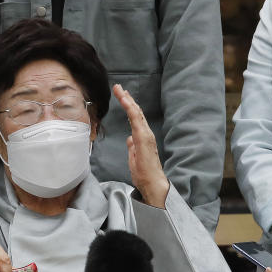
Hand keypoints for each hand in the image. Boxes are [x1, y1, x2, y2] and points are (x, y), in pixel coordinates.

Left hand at [113, 83, 168, 207]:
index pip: (135, 118)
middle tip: (118, 87)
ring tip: (120, 90)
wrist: (152, 184)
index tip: (121, 96)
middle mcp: (145, 134)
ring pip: (136, 113)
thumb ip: (132, 147)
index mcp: (142, 138)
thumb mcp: (134, 158)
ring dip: (128, 100)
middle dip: (127, 99)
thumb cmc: (144, 174)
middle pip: (136, 112)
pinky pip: (136, 120)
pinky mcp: (144, 138)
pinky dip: (130, 109)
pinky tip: (125, 100)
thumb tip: (129, 139)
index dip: (128, 106)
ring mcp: (146, 135)